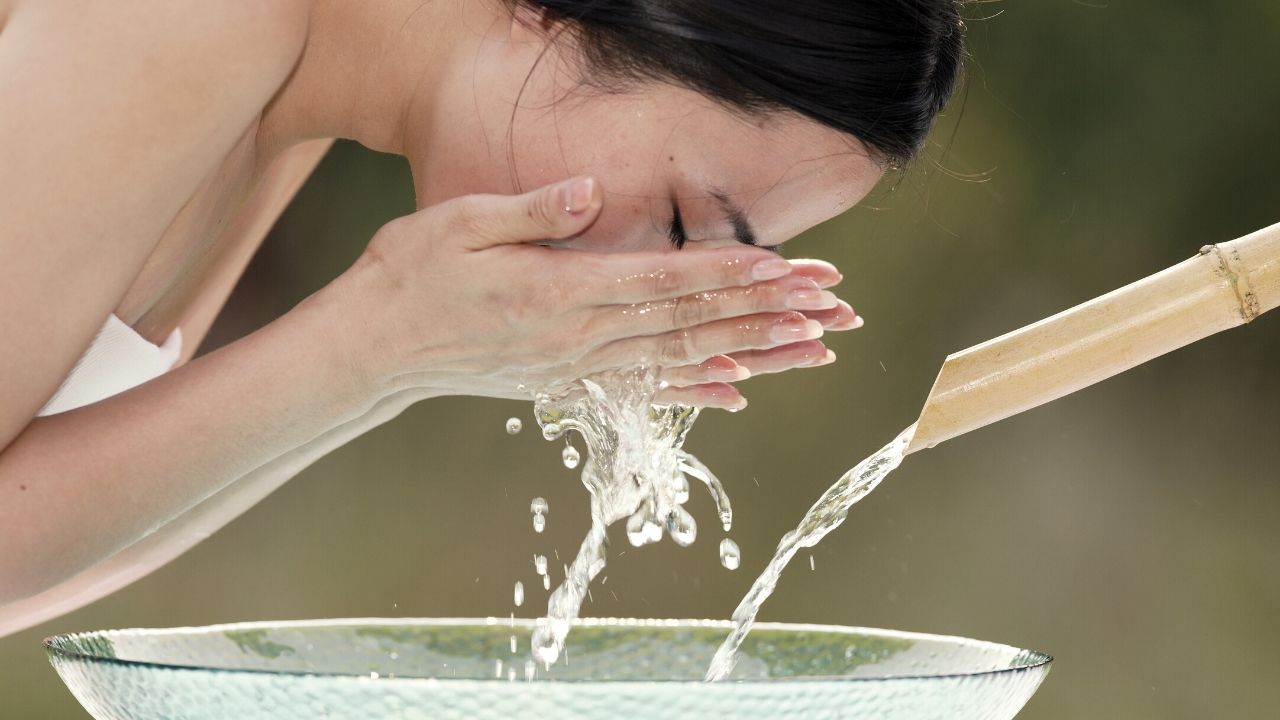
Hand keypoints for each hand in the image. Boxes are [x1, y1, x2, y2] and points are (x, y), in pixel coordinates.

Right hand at [329, 176, 850, 402]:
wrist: (371, 352)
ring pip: (680, 360)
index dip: (726, 274)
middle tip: (826, 308)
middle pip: (687, 324)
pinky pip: (645, 391)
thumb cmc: (408, 276)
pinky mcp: (567, 385)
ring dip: (750, 353)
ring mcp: (575, 368)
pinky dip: (696, 391)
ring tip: (810, 349)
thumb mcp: (459, 224)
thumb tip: (592, 194)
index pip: (661, 281)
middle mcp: (577, 338)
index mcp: (558, 293)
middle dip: (763, 313)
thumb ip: (533, 211)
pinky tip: (738, 392)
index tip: (784, 269)